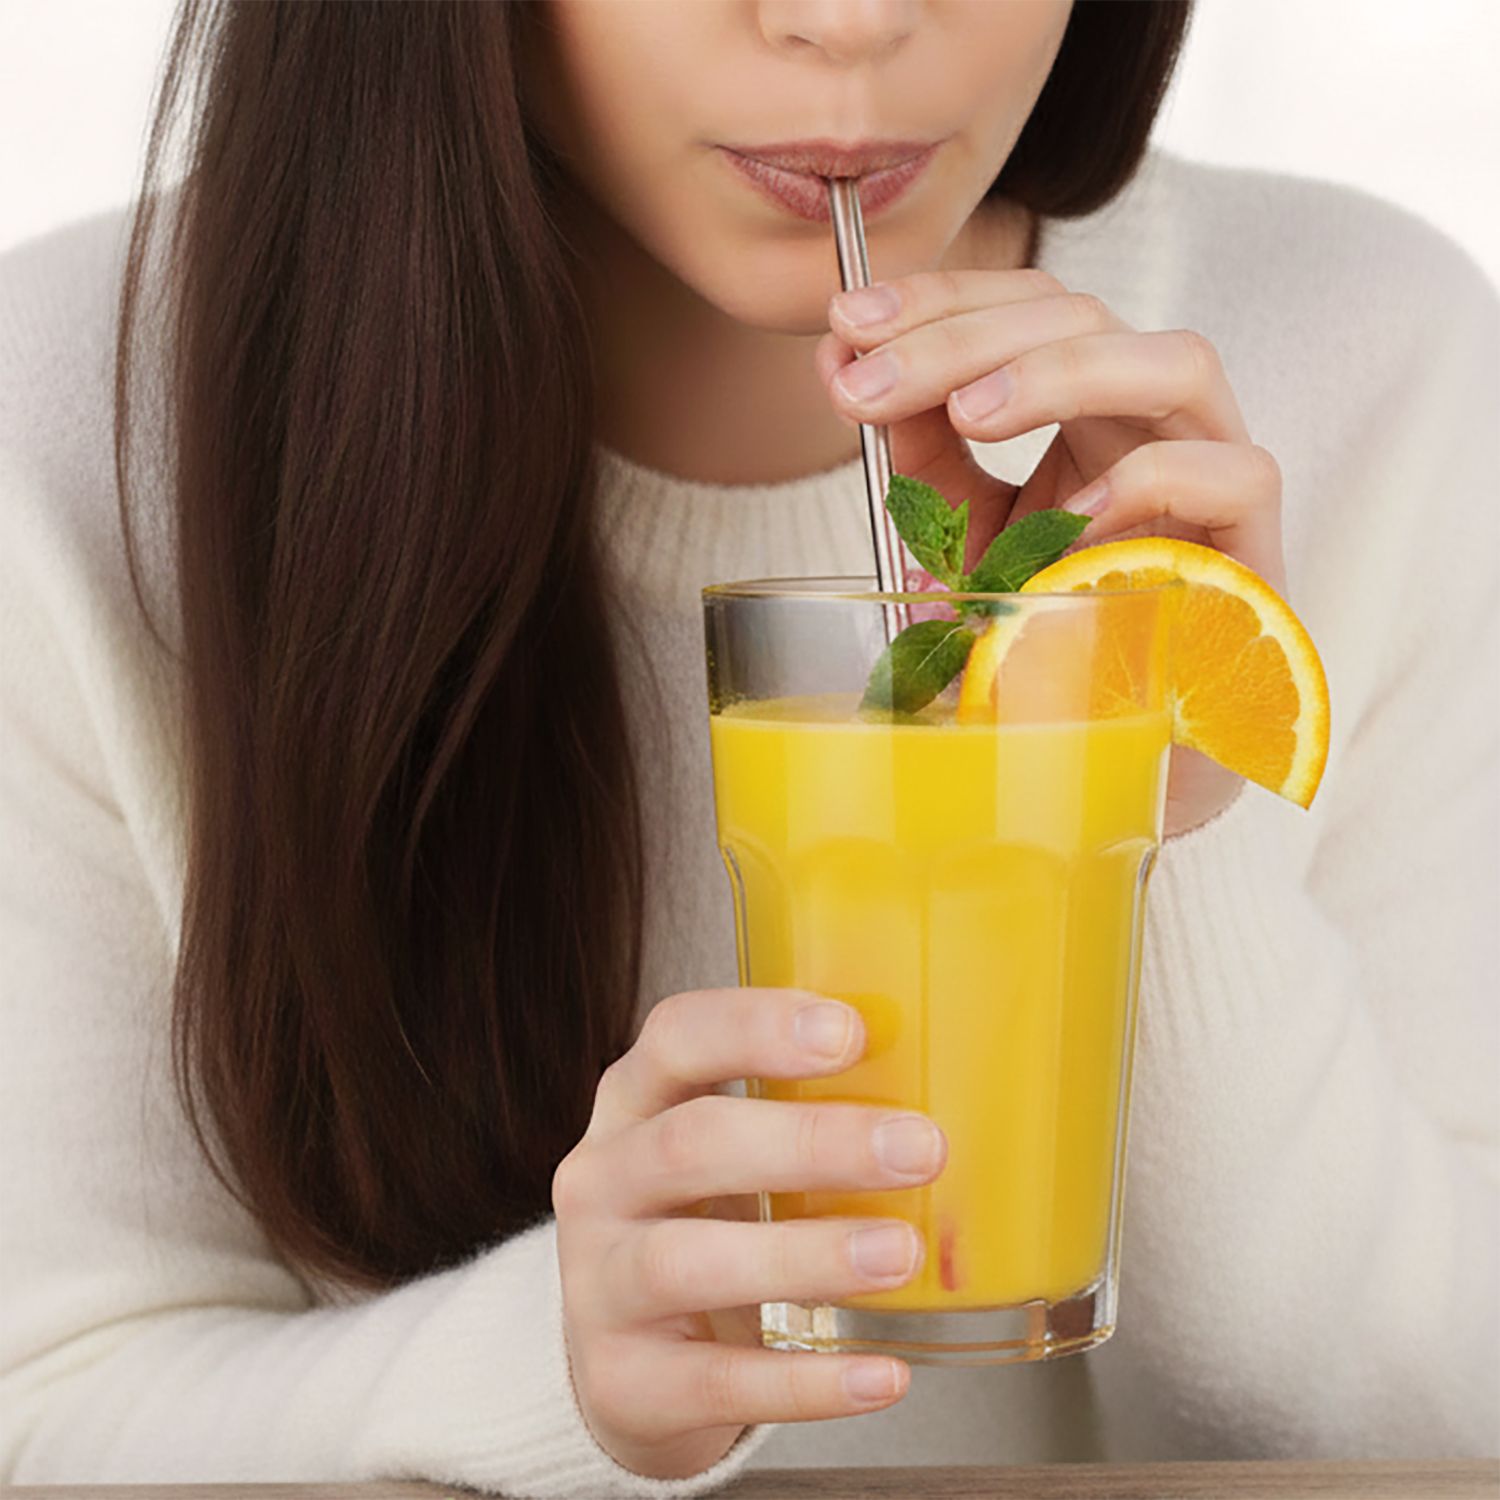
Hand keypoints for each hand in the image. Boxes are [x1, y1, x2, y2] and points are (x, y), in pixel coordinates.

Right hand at [552, 987, 944, 1479]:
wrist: (619, 1358)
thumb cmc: (702, 1221)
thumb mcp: (725, 1151)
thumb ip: (801, 1111)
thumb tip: (960, 1086)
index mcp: (634, 1099)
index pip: (678, 1035)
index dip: (757, 1026)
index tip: (851, 1030)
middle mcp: (601, 1180)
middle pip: (691, 1143)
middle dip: (810, 1142)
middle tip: (919, 1149)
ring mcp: (599, 1284)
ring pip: (686, 1262)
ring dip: (804, 1255)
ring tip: (901, 1254)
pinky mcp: (623, 1382)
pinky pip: (716, 1381)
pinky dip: (806, 1382)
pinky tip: (883, 1374)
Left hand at [819, 269, 1287, 836]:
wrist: (1121, 751)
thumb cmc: (1045, 639)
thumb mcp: (964, 536)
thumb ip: (921, 455)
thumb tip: (843, 362)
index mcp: (1084, 407)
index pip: (1024, 306)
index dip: (939, 298)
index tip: (844, 318)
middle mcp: (1150, 422)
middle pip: (1083, 315)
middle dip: (964, 334)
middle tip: (868, 384)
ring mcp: (1211, 474)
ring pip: (1178, 360)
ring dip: (1059, 372)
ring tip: (967, 415)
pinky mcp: (1253, 550)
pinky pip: (1237, 474)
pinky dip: (1154, 479)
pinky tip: (1071, 518)